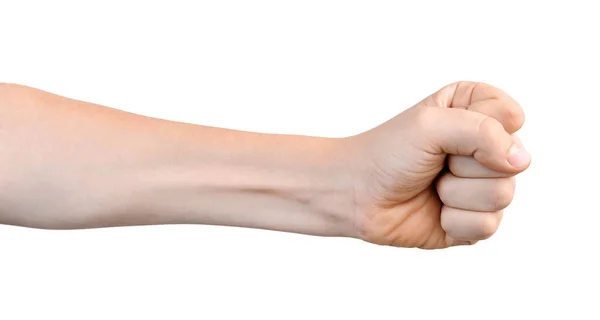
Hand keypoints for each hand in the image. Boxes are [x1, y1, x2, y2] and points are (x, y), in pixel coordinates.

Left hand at [346, 82, 530, 248]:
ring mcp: (482, 185)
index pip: (510, 116)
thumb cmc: (388, 153)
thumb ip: (483, 132)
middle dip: (465, 166)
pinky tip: (436, 210)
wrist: (356, 194)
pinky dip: (455, 221)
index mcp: (476, 111)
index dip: (480, 128)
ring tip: (433, 186)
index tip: (444, 130)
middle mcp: (486, 147)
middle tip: (435, 163)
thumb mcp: (431, 126)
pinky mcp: (474, 220)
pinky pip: (488, 225)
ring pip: (503, 195)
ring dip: (456, 194)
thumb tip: (521, 160)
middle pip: (512, 161)